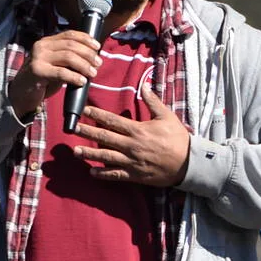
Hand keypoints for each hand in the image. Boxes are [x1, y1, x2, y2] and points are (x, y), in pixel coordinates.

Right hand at [8, 30, 102, 119]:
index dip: (85, 39)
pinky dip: (74, 77)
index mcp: (47, 42)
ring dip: (84, 65)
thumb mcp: (55, 65)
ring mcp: (38, 58)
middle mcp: (41, 46)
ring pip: (68, 57)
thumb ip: (68, 59)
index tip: (97, 47)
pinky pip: (61, 72)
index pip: (69, 34)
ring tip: (93, 73)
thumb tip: (91, 58)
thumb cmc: (41, 81)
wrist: (20, 95)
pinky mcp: (37, 71)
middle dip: (88, 54)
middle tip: (98, 63)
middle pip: (71, 45)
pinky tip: (81, 81)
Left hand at [74, 85, 189, 186]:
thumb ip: (152, 101)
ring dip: (90, 154)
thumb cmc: (178, 139)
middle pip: (104, 138)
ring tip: (75, 151)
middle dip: (87, 132)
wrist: (188, 163)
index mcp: (138, 130)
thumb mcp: (167, 116)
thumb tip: (143, 84)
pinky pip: (116, 175)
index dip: (96, 115)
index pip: (112, 121)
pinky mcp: (135, 175)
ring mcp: (132, 162)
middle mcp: (131, 146)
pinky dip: (103, 174)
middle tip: (72, 129)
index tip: (84, 110)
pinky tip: (92, 172)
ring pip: (106, 157)